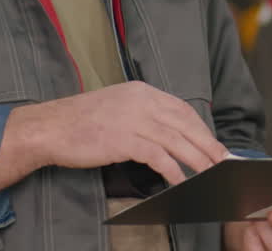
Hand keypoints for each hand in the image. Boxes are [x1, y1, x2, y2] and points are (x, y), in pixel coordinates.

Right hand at [16, 81, 226, 185]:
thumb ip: (143, 114)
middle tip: (223, 160)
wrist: (48, 127)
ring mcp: (133, 119)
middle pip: (185, 123)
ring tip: (210, 173)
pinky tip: (180, 181)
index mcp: (142, 91)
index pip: (182, 108)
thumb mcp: (118, 107)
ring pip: (176, 140)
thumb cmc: (80, 122)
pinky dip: (172, 170)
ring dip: (197, 158)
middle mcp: (141, 101)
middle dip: (207, 143)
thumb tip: (169, 133)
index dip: (201, 128)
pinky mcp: (123, 140)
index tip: (213, 143)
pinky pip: (158, 156)